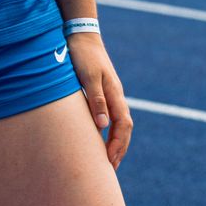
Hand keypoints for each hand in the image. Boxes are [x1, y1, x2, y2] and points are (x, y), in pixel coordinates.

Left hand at [69, 32, 131, 168]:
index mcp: (115, 94)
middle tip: (111, 170)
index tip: (109, 163)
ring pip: (119, 123)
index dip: (118, 145)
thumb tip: (103, 126)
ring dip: (116, 142)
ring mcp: (110, 94)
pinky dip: (109, 132)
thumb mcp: (87, 78)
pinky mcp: (102, 92)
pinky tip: (99, 139)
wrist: (81, 36)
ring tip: (108, 161)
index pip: (123, 125)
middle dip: (120, 149)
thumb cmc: (83, 56)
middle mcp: (116, 96)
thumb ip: (96, 100)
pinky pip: (111, 117)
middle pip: (125, 128)